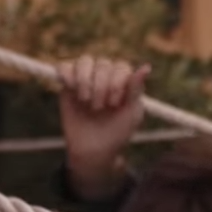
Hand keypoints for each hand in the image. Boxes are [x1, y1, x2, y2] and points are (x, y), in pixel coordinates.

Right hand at [57, 55, 149, 200]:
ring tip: (85, 100)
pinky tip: (72, 90)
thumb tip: (147, 67)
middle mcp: (106, 75)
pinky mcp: (68, 84)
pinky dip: (68, 75)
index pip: (120, 67)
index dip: (116, 83)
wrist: (93, 150)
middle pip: (103, 64)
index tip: (114, 104)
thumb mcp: (132, 113)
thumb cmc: (117, 132)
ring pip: (84, 61)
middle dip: (101, 86)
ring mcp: (86, 77)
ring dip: (85, 81)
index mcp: (124, 80)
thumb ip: (136, 89)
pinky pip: (65, 67)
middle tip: (99, 108)